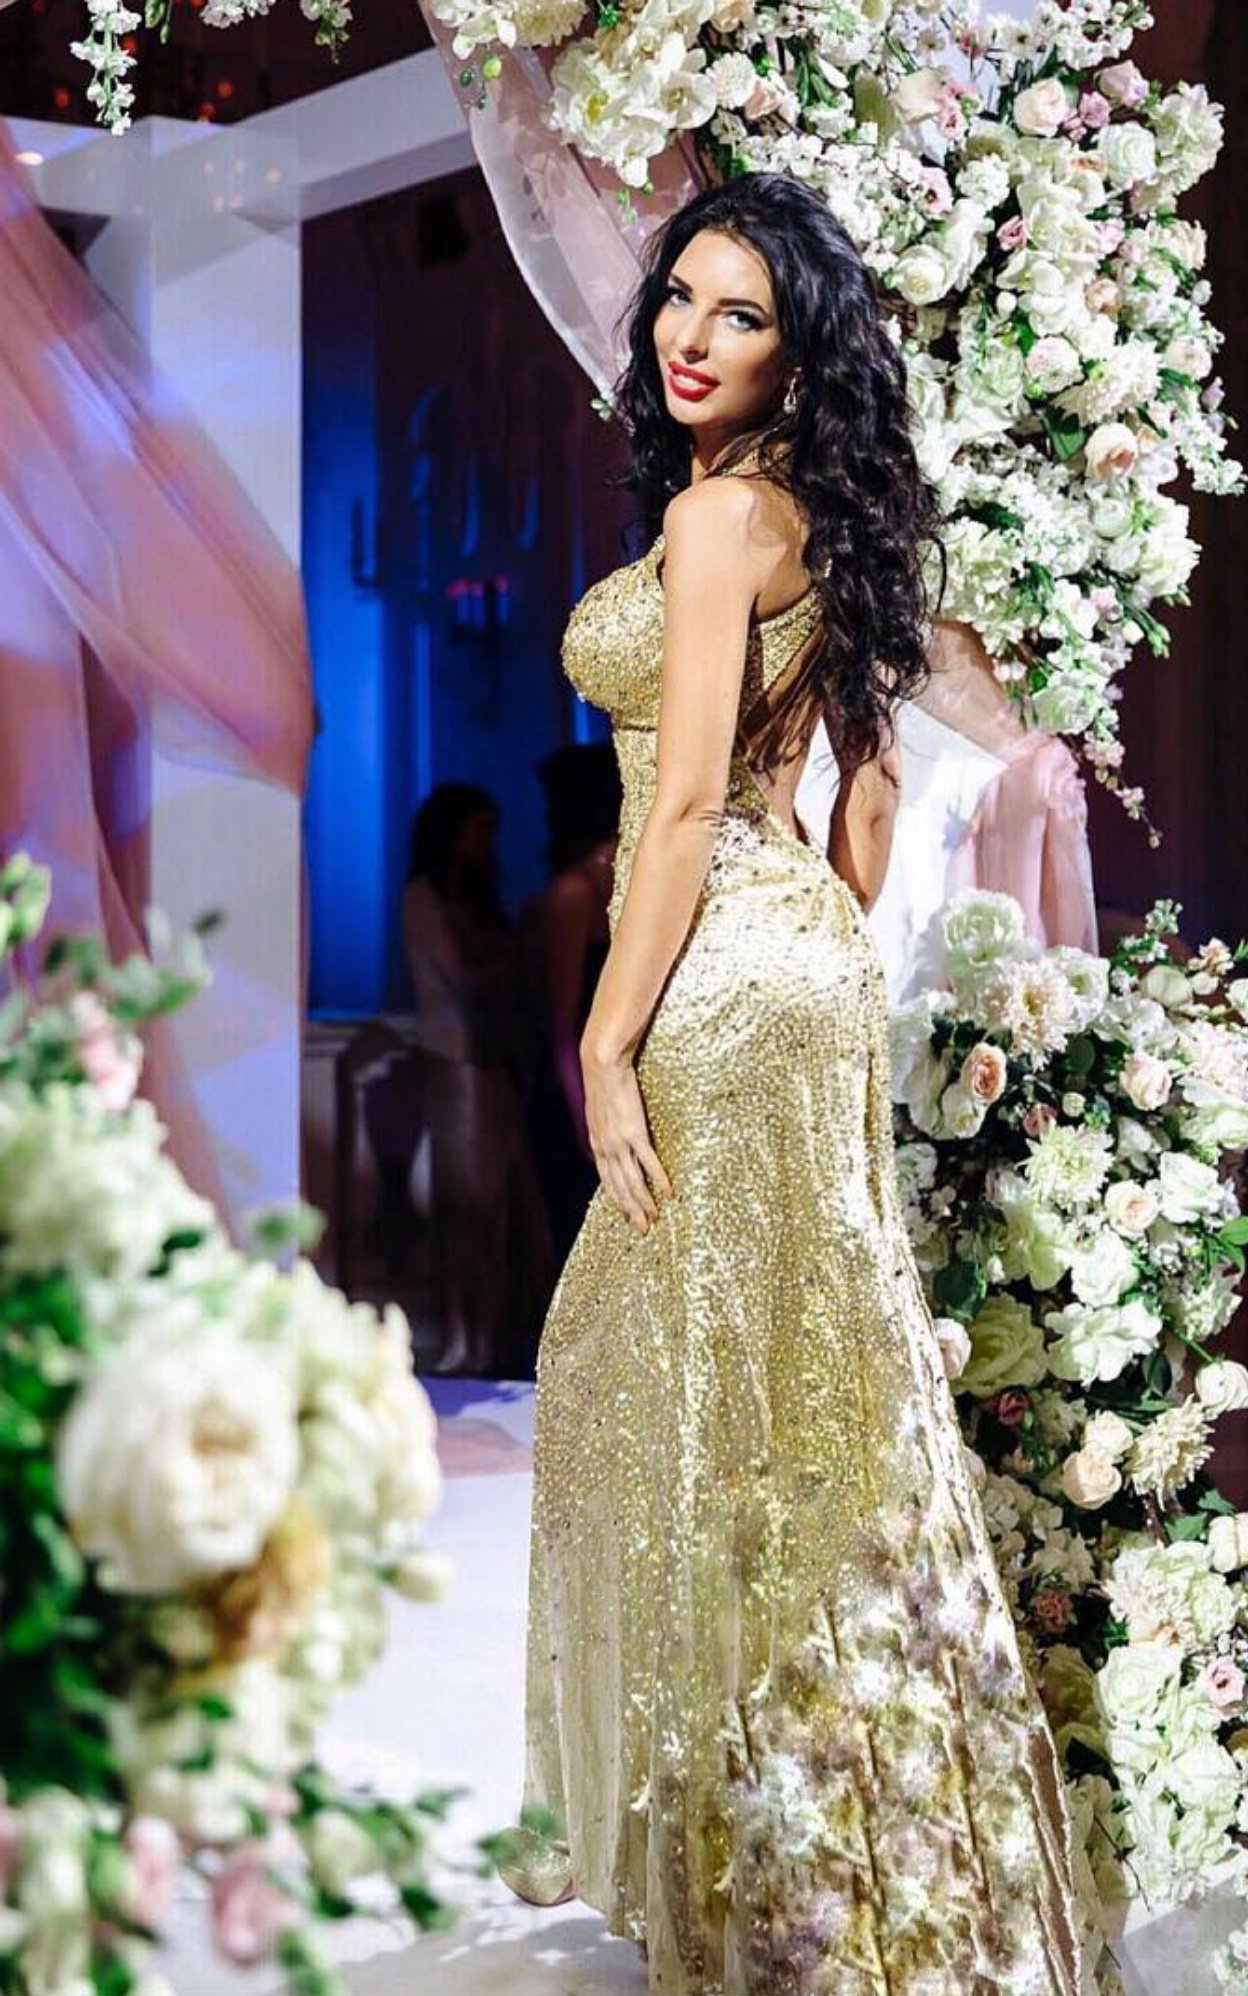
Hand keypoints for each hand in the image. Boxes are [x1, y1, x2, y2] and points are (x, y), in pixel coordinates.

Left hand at [582, 1046, 673, 1234]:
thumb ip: (607, 1128)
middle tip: (642, 1229)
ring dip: (644, 1202)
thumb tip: (615, 1135)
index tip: (626, 1215)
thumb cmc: (604, 1083)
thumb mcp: (600, 1111)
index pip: (607, 1179)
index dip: (617, 1199)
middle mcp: (605, 1148)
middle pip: (619, 1187)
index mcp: (597, 1143)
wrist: (603, 1065)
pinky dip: (659, 1179)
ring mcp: (619, 1142)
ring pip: (632, 1181)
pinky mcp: (634, 1133)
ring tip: (654, 1218)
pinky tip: (669, 1192)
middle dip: (630, 1210)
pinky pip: (649, 1162)